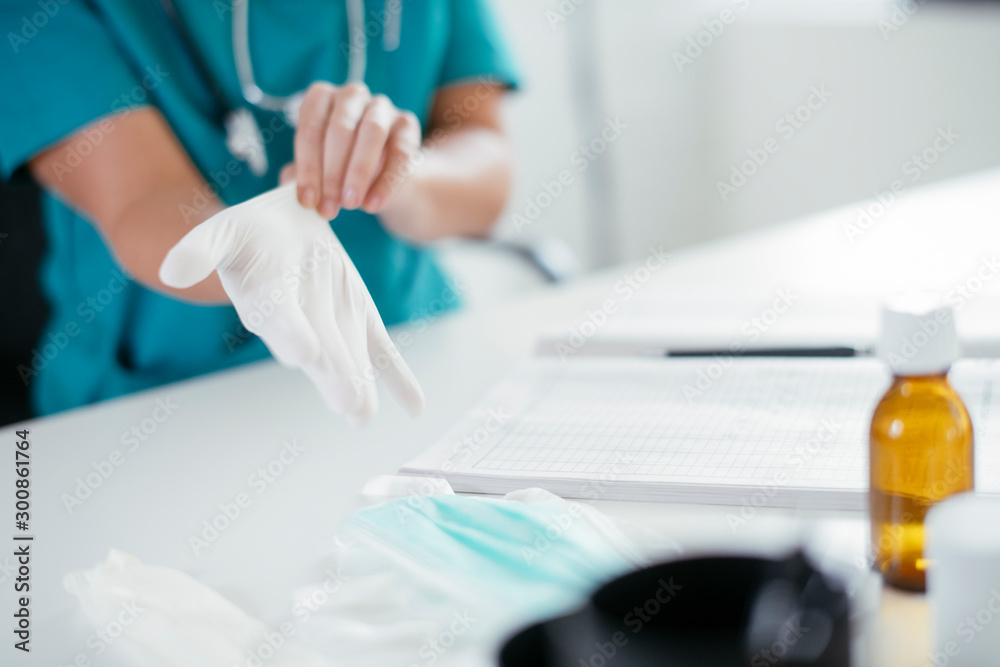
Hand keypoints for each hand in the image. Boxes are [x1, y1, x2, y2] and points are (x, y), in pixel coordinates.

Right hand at [158, 183, 424, 424]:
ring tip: (366, 413)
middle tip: (349, 404)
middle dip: (334, 376)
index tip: (303, 353)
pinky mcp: (360, 321)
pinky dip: (399, 378)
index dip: (290, 333)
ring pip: (350, 357)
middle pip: (320, 350)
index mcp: (266, 302)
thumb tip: (172, 270)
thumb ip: (202, 248)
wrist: (283, 226)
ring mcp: (332, 326)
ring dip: (361, 383)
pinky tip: (415, 407)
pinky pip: (382, 353)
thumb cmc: (249, 233)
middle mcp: (299, 324)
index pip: (278, 320)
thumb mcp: (224, 230)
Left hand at [292, 82, 421, 220]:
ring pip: (372, 133)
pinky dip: (386, 182)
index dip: (307, 168)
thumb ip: (301, 176)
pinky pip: (400, 152)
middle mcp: (351, 95)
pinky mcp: (407, 124)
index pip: (310, 128)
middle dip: (332, 173)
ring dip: (358, 172)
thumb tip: (292, 188)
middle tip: (328, 208)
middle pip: (340, 129)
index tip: (308, 201)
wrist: (380, 178)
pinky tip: (373, 204)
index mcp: (321, 98)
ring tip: (351, 204)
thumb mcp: (317, 170)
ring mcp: (382, 107)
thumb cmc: (340, 169)